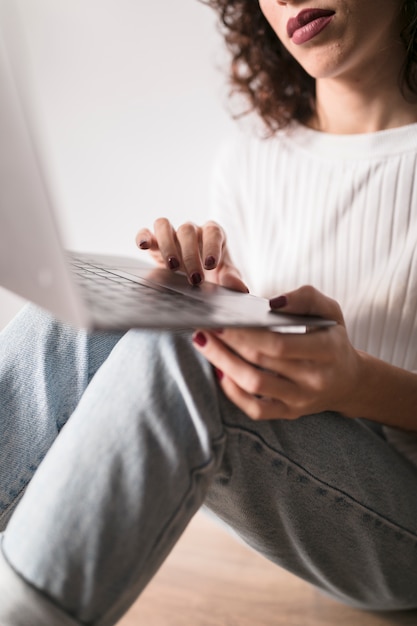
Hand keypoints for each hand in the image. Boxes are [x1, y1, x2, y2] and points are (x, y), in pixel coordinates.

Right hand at [136, 218, 247, 291]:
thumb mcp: (225, 275)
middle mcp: (191, 231)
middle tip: (195, 279)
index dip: (211, 246)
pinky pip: (146, 232)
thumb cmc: (215, 273)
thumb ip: (232, 278)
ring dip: (166, 244)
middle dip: (190, 255)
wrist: (198, 278)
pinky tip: (143, 246)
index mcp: (212, 233)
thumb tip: (241, 288)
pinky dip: (143, 236)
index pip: (212, 231)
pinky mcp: (154, 242)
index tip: (210, 265)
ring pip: (163, 225)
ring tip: (172, 267)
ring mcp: (171, 234)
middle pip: (187, 230)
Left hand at [192, 286, 362, 420]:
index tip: (223, 318)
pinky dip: (233, 391)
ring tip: (204, 342)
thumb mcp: (330, 311)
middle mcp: (314, 379)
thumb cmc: (332, 338)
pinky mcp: (288, 413)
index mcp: (326, 350)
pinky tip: (219, 369)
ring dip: (223, 362)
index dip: (247, 332)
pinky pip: (256, 409)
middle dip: (228, 343)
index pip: (279, 343)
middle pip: (261, 362)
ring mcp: (300, 400)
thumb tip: (272, 303)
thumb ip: (305, 298)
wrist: (348, 381)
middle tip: (205, 325)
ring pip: (254, 385)